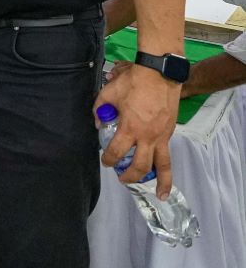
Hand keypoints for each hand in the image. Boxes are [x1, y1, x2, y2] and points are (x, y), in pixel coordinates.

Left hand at [95, 62, 180, 198]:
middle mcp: (147, 136)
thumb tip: (98, 123)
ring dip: (160, 181)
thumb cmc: (133, 82)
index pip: (116, 151)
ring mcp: (161, 136)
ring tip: (159, 194)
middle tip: (122, 179)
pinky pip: (168, 153)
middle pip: (140, 166)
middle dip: (130, 176)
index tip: (105, 161)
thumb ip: (99, 109)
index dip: (108, 159)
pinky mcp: (170, 132)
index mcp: (130, 128)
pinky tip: (164, 172)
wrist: (159, 73)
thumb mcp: (108, 93)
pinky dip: (166, 166)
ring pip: (163, 165)